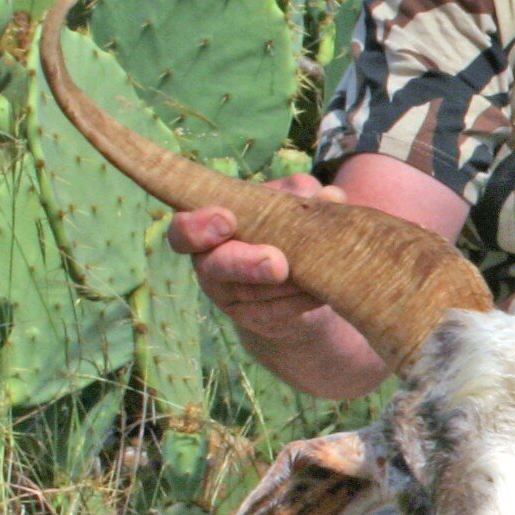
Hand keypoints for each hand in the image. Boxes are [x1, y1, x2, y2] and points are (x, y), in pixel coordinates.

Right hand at [168, 174, 350, 337]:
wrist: (298, 275)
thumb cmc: (286, 225)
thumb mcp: (293, 203)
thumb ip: (304, 194)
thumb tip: (330, 196)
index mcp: (208, 227)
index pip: (184, 231)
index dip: (197, 227)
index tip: (227, 220)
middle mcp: (210, 263)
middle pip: (214, 268)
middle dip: (245, 265)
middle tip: (277, 264)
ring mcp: (229, 295)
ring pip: (251, 294)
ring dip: (286, 285)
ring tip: (314, 273)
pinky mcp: (254, 319)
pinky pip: (274, 313)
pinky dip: (300, 301)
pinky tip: (320, 291)